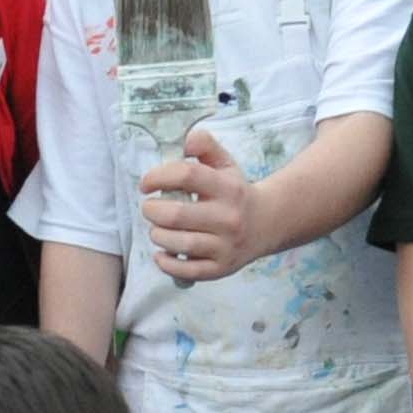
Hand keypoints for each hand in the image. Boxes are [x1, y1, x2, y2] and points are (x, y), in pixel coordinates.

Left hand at [138, 128, 260, 281]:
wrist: (266, 224)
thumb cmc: (235, 192)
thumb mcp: (224, 164)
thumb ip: (205, 146)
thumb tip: (186, 141)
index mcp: (228, 188)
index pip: (187, 175)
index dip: (158, 177)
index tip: (146, 184)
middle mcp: (228, 217)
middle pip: (176, 215)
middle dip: (152, 211)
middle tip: (149, 209)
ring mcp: (225, 245)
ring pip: (179, 243)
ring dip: (157, 235)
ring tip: (157, 229)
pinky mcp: (221, 268)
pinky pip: (187, 271)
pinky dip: (166, 264)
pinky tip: (161, 254)